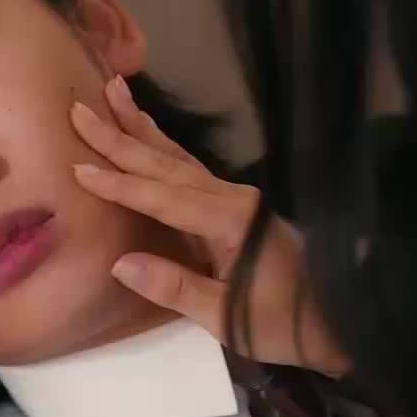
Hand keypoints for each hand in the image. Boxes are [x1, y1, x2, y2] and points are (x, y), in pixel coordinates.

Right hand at [71, 75, 347, 377]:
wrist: (337, 320)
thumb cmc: (281, 323)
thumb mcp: (226, 316)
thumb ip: (176, 288)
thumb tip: (121, 263)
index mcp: (229, 221)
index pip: (162, 196)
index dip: (119, 184)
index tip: (79, 167)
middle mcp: (232, 198)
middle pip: (166, 163)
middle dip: (121, 137)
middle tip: (80, 109)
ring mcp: (236, 199)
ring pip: (178, 157)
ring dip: (142, 128)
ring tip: (114, 93)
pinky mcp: (237, 207)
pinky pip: (190, 169)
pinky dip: (164, 148)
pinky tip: (149, 135)